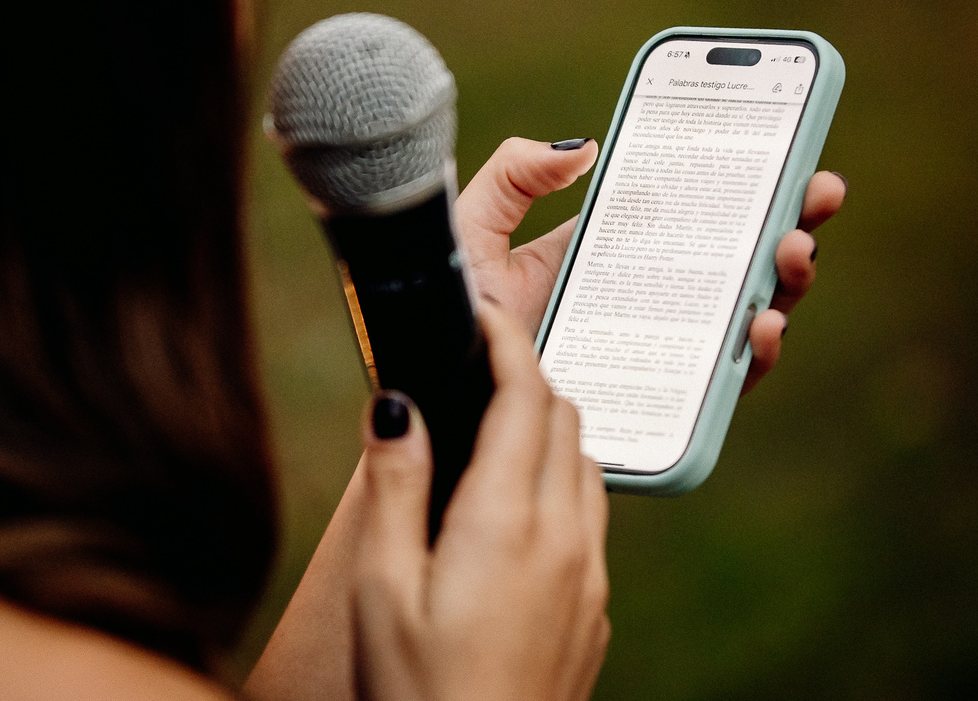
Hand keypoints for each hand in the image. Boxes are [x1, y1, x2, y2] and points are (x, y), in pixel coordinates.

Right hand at [354, 304, 609, 700]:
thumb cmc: (417, 694)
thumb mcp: (383, 589)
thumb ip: (396, 486)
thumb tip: (400, 405)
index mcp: (509, 522)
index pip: (528, 397)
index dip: (508, 342)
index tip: (482, 315)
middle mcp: (567, 540)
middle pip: (565, 421)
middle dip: (527, 379)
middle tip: (475, 370)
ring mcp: (590, 578)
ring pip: (585, 467)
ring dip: (548, 433)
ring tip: (491, 436)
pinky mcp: (594, 611)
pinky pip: (591, 519)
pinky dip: (560, 487)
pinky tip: (513, 515)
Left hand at [453, 137, 848, 393]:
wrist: (435, 388)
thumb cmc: (447, 313)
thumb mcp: (472, 228)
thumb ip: (514, 176)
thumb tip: (584, 147)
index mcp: (604, 255)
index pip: (687, 215)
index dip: (743, 186)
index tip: (788, 149)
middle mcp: (638, 302)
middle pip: (732, 261)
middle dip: (787, 222)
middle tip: (817, 191)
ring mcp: (650, 352)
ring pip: (739, 317)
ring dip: (783, 281)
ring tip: (793, 247)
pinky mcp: (651, 403)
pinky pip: (717, 384)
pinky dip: (751, 356)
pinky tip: (762, 322)